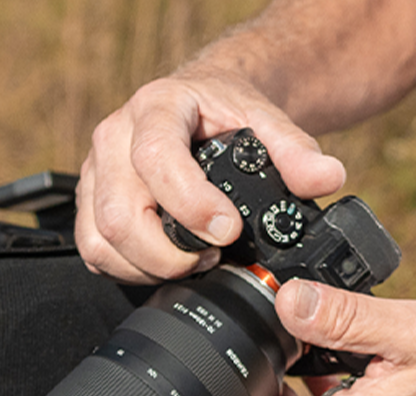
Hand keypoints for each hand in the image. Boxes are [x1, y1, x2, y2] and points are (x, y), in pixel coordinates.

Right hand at [76, 68, 345, 283]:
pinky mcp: (89, 203)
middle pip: (119, 212)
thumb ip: (296, 150)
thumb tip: (326, 178)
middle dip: (167, 253)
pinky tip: (166, 263)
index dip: (189, 203)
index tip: (226, 230)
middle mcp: (114, 137)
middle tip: (211, 257)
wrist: (198, 105)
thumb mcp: (266, 118)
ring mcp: (95, 172)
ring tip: (192, 261)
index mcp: (155, 107)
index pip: (156, 158)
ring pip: (101, 239)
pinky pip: (94, 250)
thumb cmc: (223, 111)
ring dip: (148, 266)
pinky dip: (130, 269)